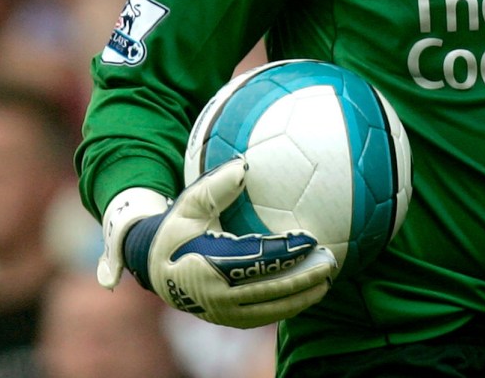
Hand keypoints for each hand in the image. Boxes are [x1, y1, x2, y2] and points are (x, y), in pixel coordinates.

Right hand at [101, 159, 336, 327]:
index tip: (309, 239)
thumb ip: (216, 186)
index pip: (254, 261)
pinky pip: (264, 315)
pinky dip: (288, 305)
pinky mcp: (229, 320)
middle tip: (329, 262)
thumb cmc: (178, 228)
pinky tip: (309, 292)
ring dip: (301, 296)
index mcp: (207, 266)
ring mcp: (223, 313)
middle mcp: (216, 295)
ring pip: (270, 309)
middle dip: (302, 278)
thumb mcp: (190, 203)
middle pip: (269, 290)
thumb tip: (243, 165)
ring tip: (327, 279)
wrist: (155, 267)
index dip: (284, 252)